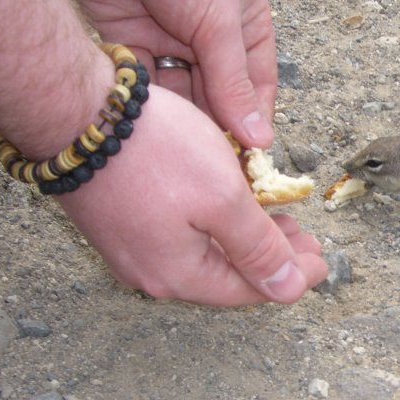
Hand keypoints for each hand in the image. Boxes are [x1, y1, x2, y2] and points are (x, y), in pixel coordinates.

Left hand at [28, 0, 277, 147]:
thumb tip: (259, 140)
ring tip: (177, 155)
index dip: (251, 132)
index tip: (244, 171)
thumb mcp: (220, 23)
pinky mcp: (131, 43)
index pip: (256, 96)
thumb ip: (234, 84)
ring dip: (179, 123)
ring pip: (179, 100)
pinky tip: (147, 128)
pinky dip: (146, 105)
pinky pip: (143, 87)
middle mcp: (211, 43)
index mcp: (247, 35)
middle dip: (213, 134)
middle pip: (217, 104)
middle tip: (206, 174)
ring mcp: (170, 44)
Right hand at [58, 87, 327, 304]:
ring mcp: (130, 248)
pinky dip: (214, 225)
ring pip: (204, 255)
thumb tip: (289, 290)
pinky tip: (231, 203)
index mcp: (179, 275)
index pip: (250, 290)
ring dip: (245, 239)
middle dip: (272, 258)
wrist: (75, 110)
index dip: (292, 275)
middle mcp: (150, 272)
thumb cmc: (154, 151)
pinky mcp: (119, 221)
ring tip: (277, 220)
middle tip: (307, 239)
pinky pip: (179, 236)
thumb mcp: (223, 199)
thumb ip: (259, 248)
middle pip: (226, 277)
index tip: (324, 259)